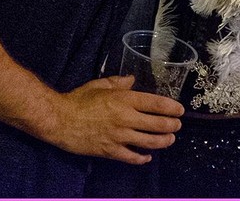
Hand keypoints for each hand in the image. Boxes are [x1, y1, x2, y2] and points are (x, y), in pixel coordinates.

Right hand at [49, 75, 183, 163]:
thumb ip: (119, 82)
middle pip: (157, 124)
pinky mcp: (110, 151)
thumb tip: (132, 79)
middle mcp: (125, 118)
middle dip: (171, 126)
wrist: (60, 120)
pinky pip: (131, 157)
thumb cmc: (79, 99)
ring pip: (148, 142)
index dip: (171, 107)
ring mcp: (119, 136)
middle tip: (178, 126)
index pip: (155, 104)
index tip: (180, 110)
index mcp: (124, 99)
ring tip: (170, 140)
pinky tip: (147, 157)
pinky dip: (142, 158)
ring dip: (163, 142)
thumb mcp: (100, 85)